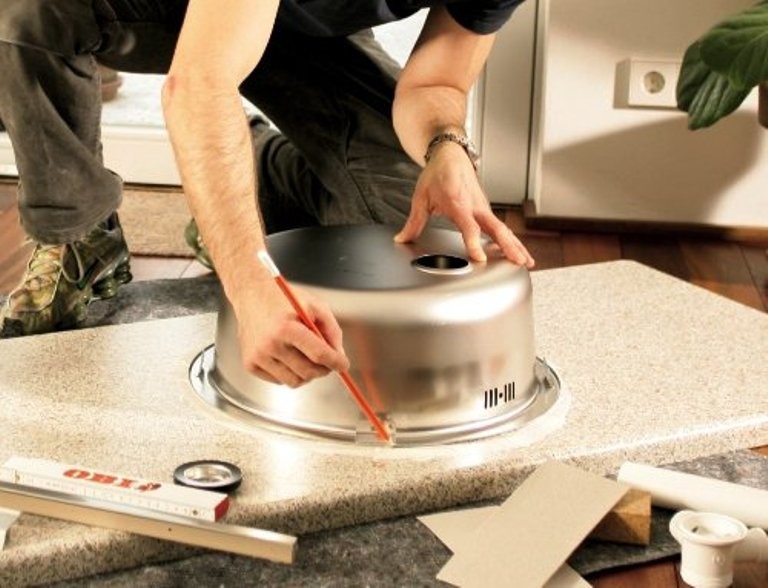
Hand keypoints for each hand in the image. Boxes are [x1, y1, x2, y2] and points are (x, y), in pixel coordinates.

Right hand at [231, 280, 349, 387]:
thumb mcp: (314, 305)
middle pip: (308, 372)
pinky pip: (279, 381)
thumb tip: (338, 354)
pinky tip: (288, 356)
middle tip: (328, 362)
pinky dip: (289, 373)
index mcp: (286, 327)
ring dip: (306, 374)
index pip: (318, 354)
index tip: (344, 365)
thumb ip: (331, 329)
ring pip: (294, 381)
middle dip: (324, 370)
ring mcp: (258, 357)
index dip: (336, 362)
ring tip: (306, 357)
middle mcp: (270, 344)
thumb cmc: (283, 298)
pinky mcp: (250, 364)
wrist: (250, 295)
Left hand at [394, 143, 534, 266]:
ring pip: (503, 229)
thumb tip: (401, 239)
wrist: (451, 155)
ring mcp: (484, 208)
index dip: (473, 242)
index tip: (479, 257)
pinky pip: (501, 227)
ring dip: (516, 246)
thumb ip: (413, 222)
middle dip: (508, 246)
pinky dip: (512, 240)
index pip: (469, 227)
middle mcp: (476, 206)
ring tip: (526, 263)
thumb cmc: (437, 174)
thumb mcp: (421, 198)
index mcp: (458, 203)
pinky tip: (518, 253)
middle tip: (518, 262)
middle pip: (496, 229)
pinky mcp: (486, 211)